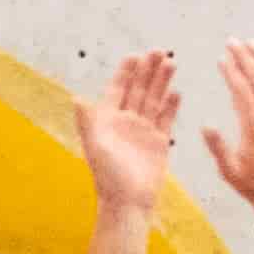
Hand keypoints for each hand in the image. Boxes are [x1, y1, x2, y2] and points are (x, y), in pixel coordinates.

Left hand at [76, 50, 177, 218]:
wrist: (128, 202)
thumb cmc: (108, 177)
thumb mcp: (95, 146)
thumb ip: (88, 121)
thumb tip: (76, 98)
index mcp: (108, 120)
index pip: (118, 89)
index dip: (126, 72)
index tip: (135, 55)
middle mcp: (126, 122)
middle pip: (138, 89)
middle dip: (148, 70)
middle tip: (159, 51)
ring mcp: (143, 131)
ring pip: (153, 100)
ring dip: (161, 82)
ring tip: (172, 63)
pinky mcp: (159, 142)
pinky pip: (166, 119)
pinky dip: (171, 105)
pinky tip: (177, 92)